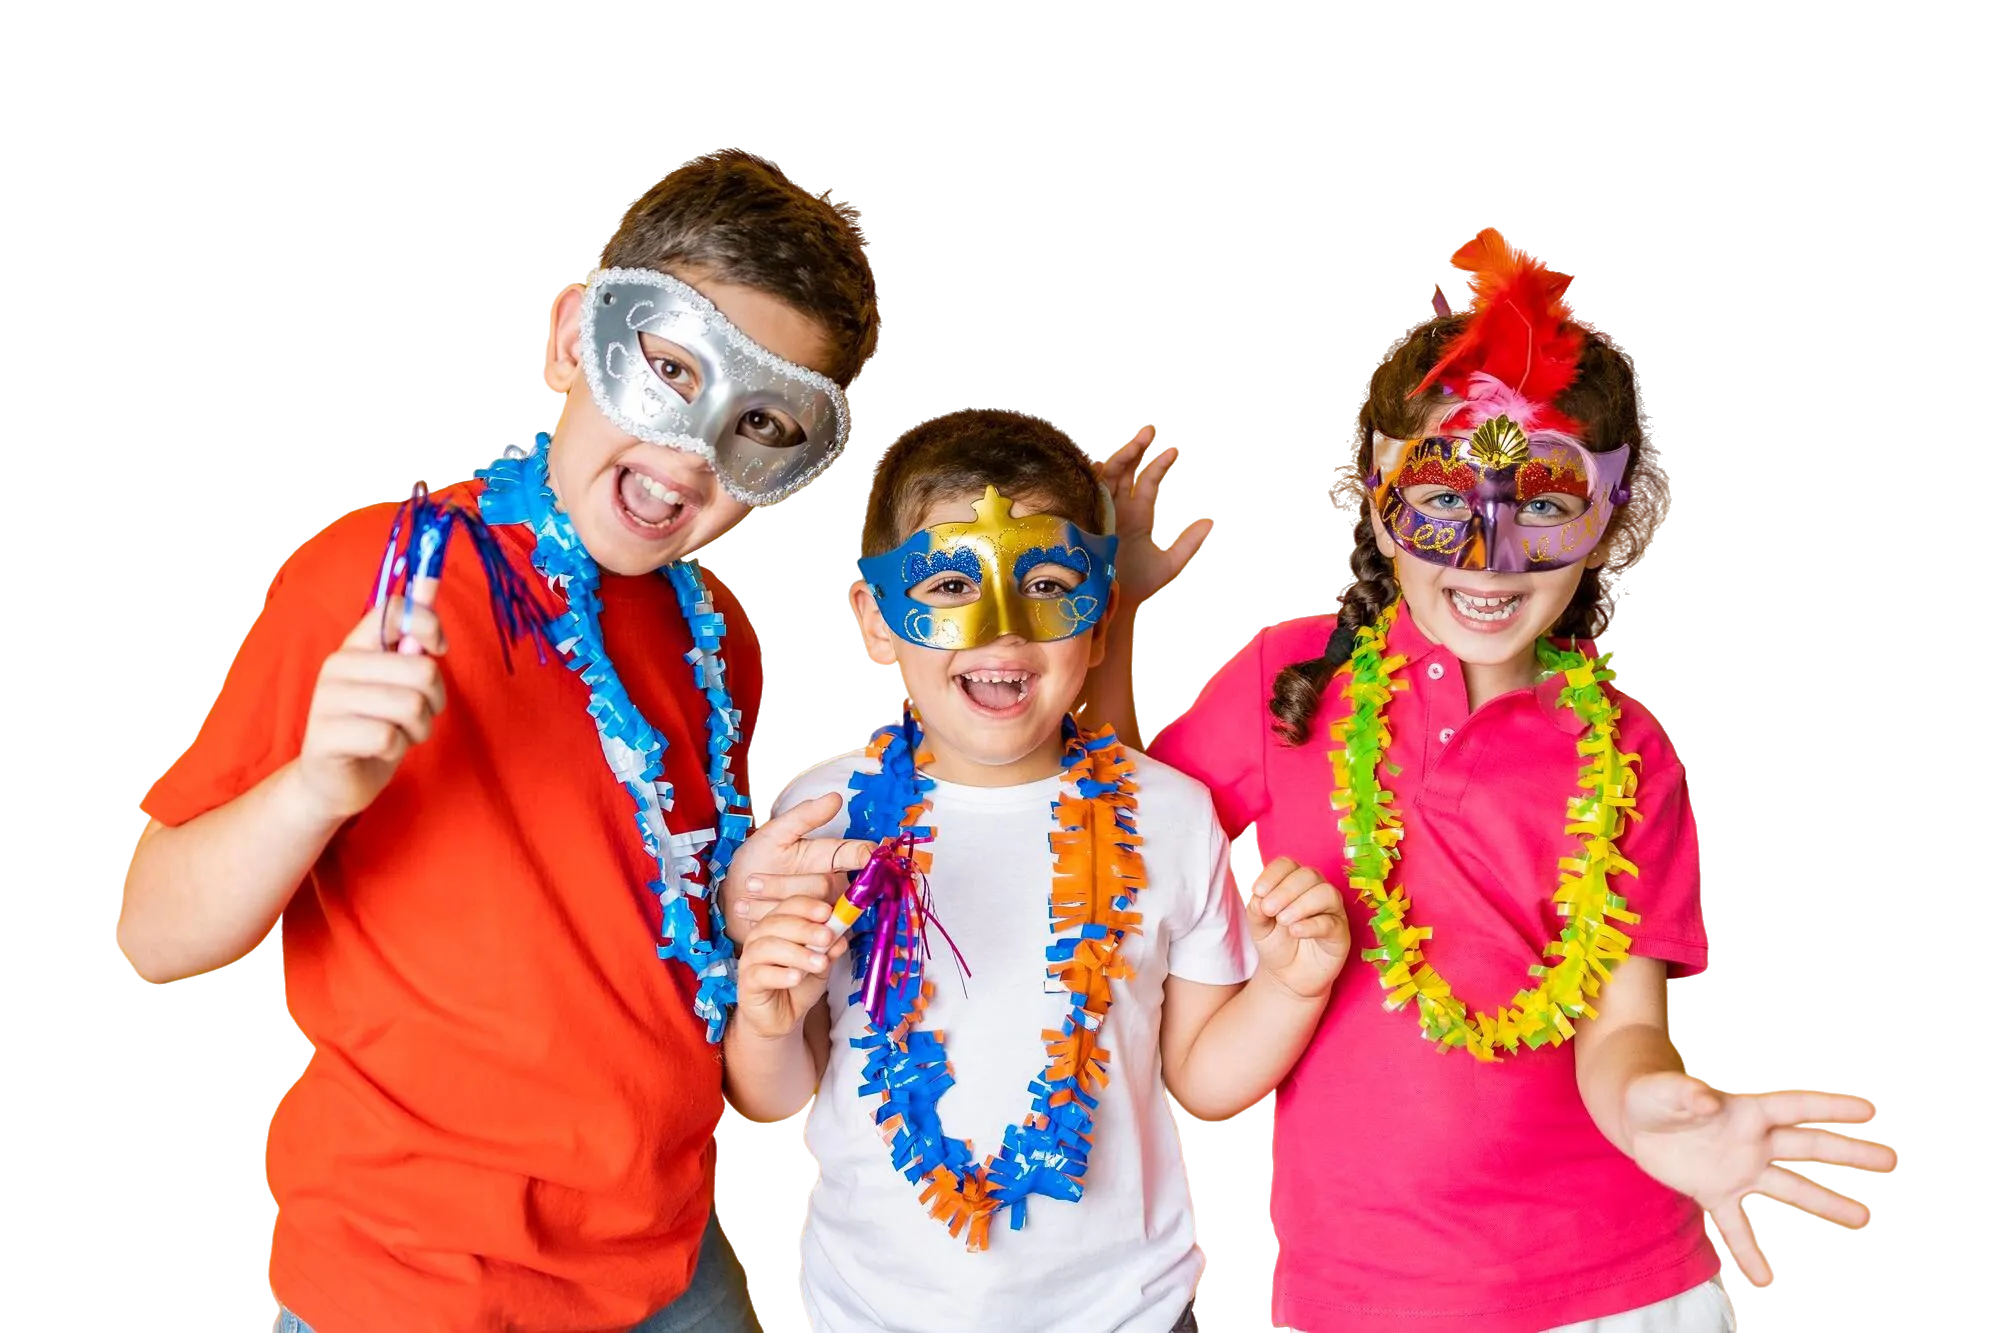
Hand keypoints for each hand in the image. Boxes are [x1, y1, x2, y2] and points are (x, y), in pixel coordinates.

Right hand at [295, 581, 446, 820]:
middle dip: (435, 699)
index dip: (429, 625)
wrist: (335, 781)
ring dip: (419, 727)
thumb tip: (429, 583)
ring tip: (401, 733)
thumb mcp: (399, 680)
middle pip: (421, 669)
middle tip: (418, 714)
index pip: (395, 610)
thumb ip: (412, 638)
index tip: (439, 648)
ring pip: (410, 705)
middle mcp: (337, 666)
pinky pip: (389, 737)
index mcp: (356, 646)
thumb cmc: (376, 725)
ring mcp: (327, 700)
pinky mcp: (325, 736)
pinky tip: (382, 751)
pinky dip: (398, 748)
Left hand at [722, 792, 876, 943]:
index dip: (866, 856)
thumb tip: (836, 797)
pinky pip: (795, 930)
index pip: (858, 855)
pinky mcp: (807, 935)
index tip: (868, 855)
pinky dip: (764, 918)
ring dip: (769, 901)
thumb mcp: (775, 833)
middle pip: (824, 885)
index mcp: (829, 858)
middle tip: (751, 882)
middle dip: (782, 884)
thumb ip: (804, 816)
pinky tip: (746, 910)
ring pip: (807, 909)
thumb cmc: (757, 862)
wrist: (732, 896)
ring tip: (745, 894)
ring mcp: (820, 912)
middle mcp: (831, 886)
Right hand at [736, 896, 849, 1039]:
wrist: (780, 1017)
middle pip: (778, 923)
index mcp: (778, 924)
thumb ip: (830, 949)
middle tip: (827, 937)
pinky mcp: (747, 982)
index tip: (828, 912)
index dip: (808, 907)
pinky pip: (761, 973)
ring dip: (798, 953)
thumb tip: (842, 935)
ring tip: (820, 963)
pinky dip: (780, 974)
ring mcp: (750, 958)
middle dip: (806, 929)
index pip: (790, 905)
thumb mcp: (821, 964)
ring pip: (769, 947)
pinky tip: (797, 977)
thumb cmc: (798, 984)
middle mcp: (760, 936)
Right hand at [1096, 423, 1213, 612]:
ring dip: (1121, 456)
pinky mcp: (1082, 518)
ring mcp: (1099, 510)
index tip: (1174, 451)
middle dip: (1136, 450)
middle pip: (1125, 471)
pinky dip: (1093, 473)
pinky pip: (1085, 490)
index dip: (1159, 465)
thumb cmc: (1136, 585)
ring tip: (1138, 440)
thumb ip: (1188, 543)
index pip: (1148, 482)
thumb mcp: (1168, 563)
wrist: (1109, 604)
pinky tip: (1104, 460)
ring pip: (1107, 475)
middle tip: (1151, 432)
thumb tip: (1210, 521)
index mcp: (1137, 515)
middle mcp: (1118, 508)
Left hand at [1247, 857, 1349, 999]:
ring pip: (1325, 893)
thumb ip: (1256, 909)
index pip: (1287, 865)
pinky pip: (1331, 922)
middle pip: (1308, 875)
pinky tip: (1295, 931)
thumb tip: (1258, 896)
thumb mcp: (1258, 926)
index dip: (1272, 874)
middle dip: (1285, 890)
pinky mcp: (1340, 933)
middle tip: (1268, 909)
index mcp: (1293, 882)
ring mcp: (1331, 910)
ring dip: (1301, 904)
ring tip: (1282, 920)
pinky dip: (1312, 924)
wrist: (1287, 976)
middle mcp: (1315, 890)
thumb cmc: (1276, 943)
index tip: (1258, 892)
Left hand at [1623, 1074, 1897, 1285]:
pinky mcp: (1714, 1192)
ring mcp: (1736, 1169)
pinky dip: (1749, 1253)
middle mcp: (1749, 1141)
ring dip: (1825, 1204)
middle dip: (1849, 1153)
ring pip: (1788, 1188)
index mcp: (1743, 1110)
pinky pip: (1736, 1227)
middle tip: (1892, 1161)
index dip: (1830, 1107)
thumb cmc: (1650, 1094)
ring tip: (1863, 1219)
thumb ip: (1684, 1094)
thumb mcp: (1660, 1090)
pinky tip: (1765, 1280)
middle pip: (1806, 1147)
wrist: (1633, 1118)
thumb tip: (1709, 1099)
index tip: (1871, 1110)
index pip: (1794, 1108)